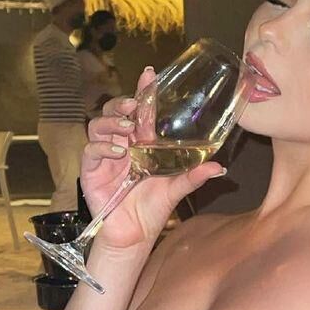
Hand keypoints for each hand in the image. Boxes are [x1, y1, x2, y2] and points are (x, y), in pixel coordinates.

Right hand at [81, 67, 228, 252]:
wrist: (134, 236)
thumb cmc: (152, 210)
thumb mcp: (176, 190)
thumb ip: (194, 176)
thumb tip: (219, 167)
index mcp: (140, 144)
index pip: (140, 113)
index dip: (143, 92)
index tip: (149, 74)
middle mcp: (121, 146)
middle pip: (113, 113)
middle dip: (122, 104)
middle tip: (135, 105)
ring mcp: (104, 157)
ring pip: (97, 126)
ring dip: (112, 123)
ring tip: (128, 130)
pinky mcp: (91, 172)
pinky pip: (90, 151)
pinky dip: (103, 147)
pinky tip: (118, 151)